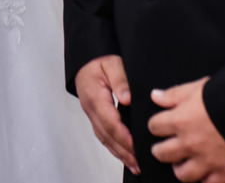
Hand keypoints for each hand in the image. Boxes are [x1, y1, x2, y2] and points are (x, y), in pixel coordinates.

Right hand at [75, 55, 138, 174]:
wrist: (85, 59)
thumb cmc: (99, 60)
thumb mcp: (112, 63)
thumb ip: (120, 80)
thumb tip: (128, 99)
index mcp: (94, 97)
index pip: (109, 121)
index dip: (123, 136)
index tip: (136, 146)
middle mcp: (91, 109)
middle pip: (107, 135)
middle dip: (123, 151)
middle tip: (139, 163)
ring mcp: (91, 114)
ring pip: (104, 138)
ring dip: (119, 153)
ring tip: (135, 165)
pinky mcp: (95, 116)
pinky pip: (103, 135)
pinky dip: (114, 147)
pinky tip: (124, 154)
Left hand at [150, 78, 224, 182]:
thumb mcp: (199, 87)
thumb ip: (175, 94)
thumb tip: (155, 96)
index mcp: (180, 120)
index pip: (154, 126)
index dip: (157, 125)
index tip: (161, 125)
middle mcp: (189, 143)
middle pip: (161, 153)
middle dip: (161, 149)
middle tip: (166, 147)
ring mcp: (205, 161)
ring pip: (181, 174)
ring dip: (180, 168)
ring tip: (184, 162)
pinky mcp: (224, 172)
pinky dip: (205, 180)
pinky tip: (205, 174)